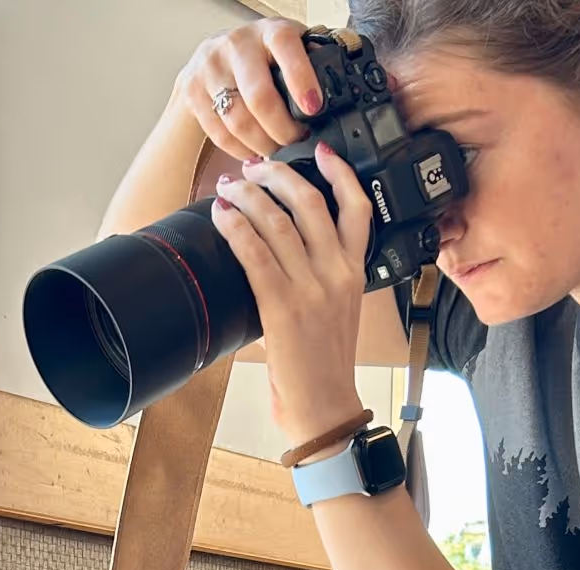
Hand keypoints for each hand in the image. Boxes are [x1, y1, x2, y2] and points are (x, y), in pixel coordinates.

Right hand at [172, 18, 322, 156]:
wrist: (211, 57)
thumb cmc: (258, 57)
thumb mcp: (286, 49)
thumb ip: (308, 63)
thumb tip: (338, 89)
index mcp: (269, 32)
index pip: (286, 48)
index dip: (301, 80)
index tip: (313, 108)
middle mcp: (237, 45)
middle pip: (259, 97)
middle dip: (281, 129)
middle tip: (295, 142)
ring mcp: (211, 69)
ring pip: (238, 121)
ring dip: (261, 145)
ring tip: (276, 151)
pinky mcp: (194, 93)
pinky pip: (220, 134)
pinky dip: (240, 150)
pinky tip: (253, 153)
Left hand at [211, 146, 369, 445]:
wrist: (325, 408)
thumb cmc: (325, 368)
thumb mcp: (335, 314)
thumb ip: (319, 282)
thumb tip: (282, 258)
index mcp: (355, 274)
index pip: (357, 208)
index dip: (339, 173)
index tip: (320, 151)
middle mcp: (337, 274)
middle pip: (310, 203)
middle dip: (277, 176)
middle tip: (254, 167)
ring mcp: (311, 288)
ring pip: (278, 222)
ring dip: (249, 196)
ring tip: (231, 186)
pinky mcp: (282, 306)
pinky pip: (255, 253)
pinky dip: (235, 228)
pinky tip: (222, 215)